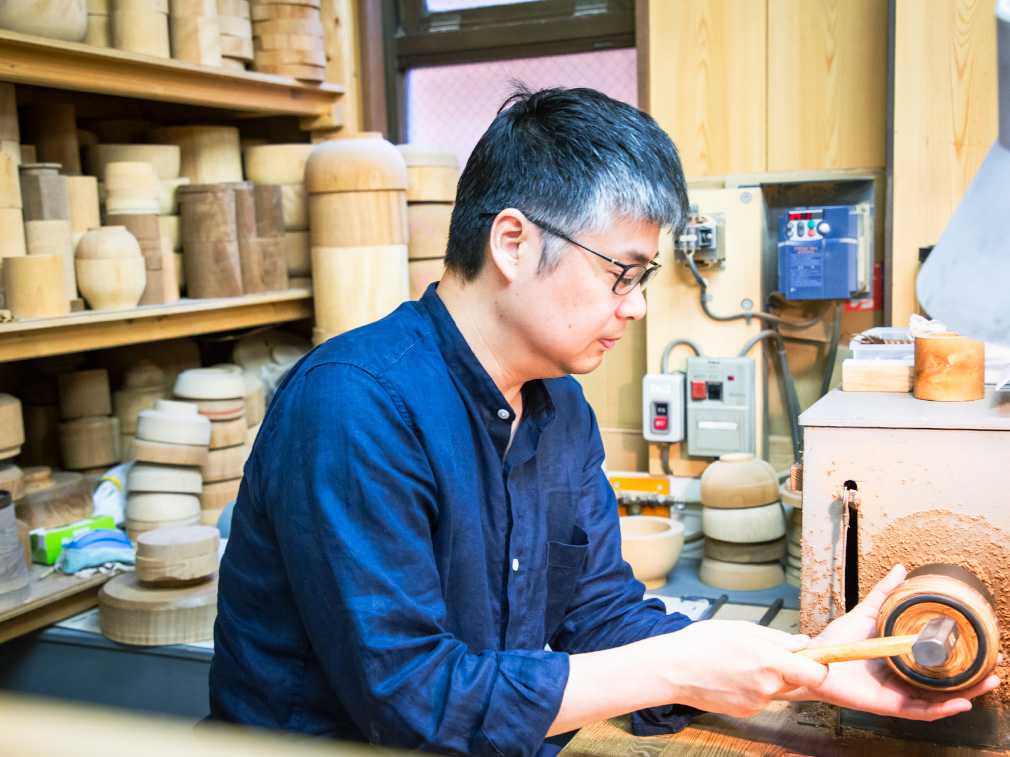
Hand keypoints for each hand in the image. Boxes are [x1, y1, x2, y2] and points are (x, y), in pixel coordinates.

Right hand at [651, 619, 828, 717]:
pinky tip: (731, 675)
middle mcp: (767, 686)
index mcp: (769, 662)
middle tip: (763, 653)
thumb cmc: (700, 644)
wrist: (671, 670)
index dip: (819, 665)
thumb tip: (802, 643)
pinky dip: (752, 687)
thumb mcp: (740, 628)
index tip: (813, 657)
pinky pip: (761, 697)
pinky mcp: (745, 711)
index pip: (816, 674)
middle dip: (787, 667)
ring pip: (776, 688)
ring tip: (739, 662)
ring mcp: (756, 702)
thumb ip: (777, 637)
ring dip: (767, 676)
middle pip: (797, 680)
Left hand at [783, 564, 1000, 719]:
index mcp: (903, 658)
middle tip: (994, 667)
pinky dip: (940, 710)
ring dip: (965, 693)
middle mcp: (905, 677)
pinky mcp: (887, 705)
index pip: (940, 661)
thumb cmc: (838, 640)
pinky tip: (959, 703)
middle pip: (946, 683)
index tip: (985, 646)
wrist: (813, 658)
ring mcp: (899, 692)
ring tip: (986, 684)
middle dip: (973, 678)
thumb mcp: (866, 613)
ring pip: (939, 700)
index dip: (964, 656)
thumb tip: (902, 569)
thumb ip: (884, 594)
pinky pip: (919, 711)